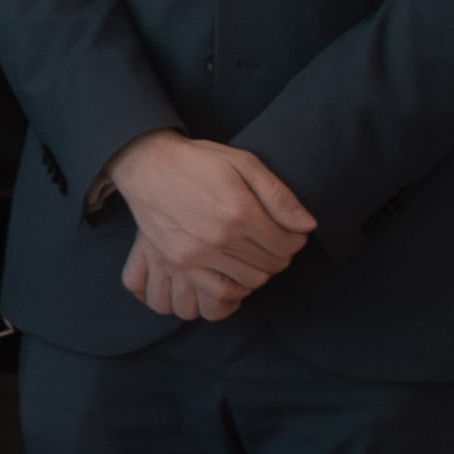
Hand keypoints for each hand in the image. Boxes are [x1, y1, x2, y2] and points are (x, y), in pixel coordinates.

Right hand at [107, 131, 313, 318]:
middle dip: (281, 255)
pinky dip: (237, 288)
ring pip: (251, 281)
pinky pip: (221, 291)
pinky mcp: (181, 262)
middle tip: (274, 242)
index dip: (296, 240)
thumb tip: (307, 225)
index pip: (288, 244)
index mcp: (240, 210)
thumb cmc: (197, 161)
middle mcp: (221, 237)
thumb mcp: (244, 163)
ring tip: (255, 254)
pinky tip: (236, 270)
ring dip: (261, 271)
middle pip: (272, 264)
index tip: (291, 232)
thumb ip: (279, 195)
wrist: (146, 167)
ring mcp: (199, 253)